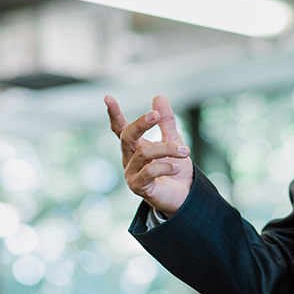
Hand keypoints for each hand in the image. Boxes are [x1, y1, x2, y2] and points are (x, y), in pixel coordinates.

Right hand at [105, 94, 193, 216]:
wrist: (184, 196)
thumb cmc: (175, 168)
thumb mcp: (173, 140)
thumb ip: (166, 121)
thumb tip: (158, 97)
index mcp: (135, 146)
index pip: (120, 128)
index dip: (114, 114)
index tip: (108, 97)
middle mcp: (129, 159)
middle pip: (127, 136)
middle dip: (141, 123)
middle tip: (156, 115)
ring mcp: (132, 173)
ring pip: (143, 153)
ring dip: (167, 149)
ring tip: (185, 151)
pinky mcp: (139, 187)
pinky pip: (149, 171)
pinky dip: (165, 166)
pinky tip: (177, 168)